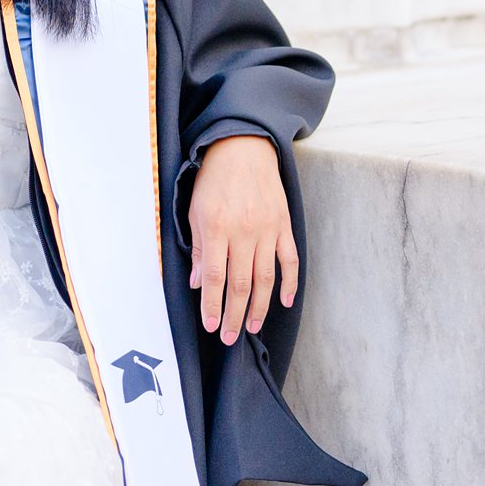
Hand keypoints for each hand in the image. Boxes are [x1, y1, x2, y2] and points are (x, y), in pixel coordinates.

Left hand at [186, 132, 296, 345]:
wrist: (243, 148)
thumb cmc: (213, 180)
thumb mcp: (194, 211)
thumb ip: (199, 248)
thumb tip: (200, 283)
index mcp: (217, 227)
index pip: (216, 277)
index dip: (213, 305)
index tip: (211, 326)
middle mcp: (244, 231)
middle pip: (240, 284)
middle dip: (234, 315)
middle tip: (230, 337)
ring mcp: (267, 229)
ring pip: (265, 278)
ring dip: (259, 306)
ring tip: (251, 326)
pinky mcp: (283, 225)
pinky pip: (290, 260)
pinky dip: (290, 283)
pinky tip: (285, 302)